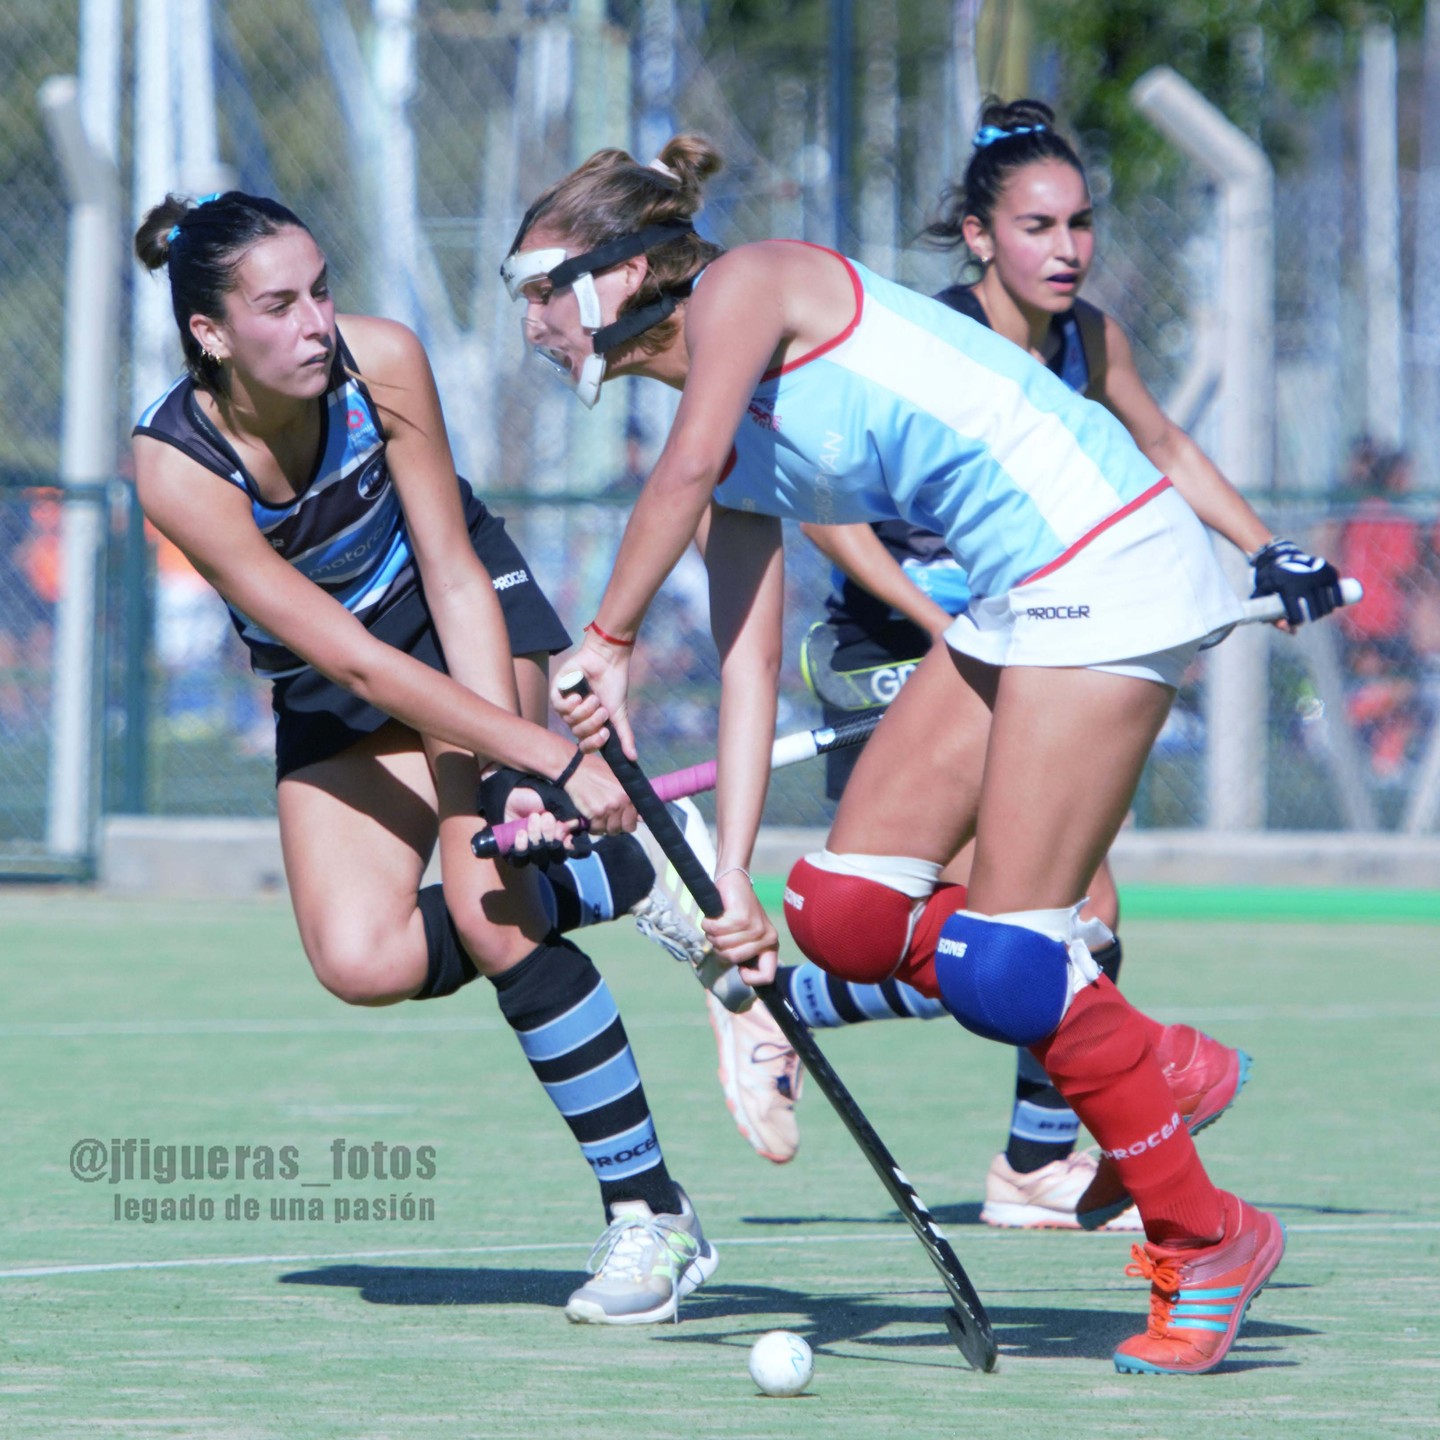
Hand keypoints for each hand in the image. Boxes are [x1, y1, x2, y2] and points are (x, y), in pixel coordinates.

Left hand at [503, 802, 581, 869]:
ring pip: (540, 857)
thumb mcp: (553, 802)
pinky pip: (521, 860)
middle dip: (552, 836)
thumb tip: (575, 824)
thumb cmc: (534, 799)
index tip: (568, 837)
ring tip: (533, 818)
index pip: (572, 850)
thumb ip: (566, 814)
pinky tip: (521, 832)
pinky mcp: (517, 855)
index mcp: (562, 836)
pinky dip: (522, 846)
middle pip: (557, 856)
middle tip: (546, 816)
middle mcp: (549, 848)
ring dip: (537, 837)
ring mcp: (533, 853)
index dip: (572, 847)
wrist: (510, 798)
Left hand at [552, 636, 635, 758]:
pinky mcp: (558, 691)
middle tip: (602, 709)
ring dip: (584, 710)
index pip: (586, 745)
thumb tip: (633, 758)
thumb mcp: (619, 714)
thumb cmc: (614, 686)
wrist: (608, 661)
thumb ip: (624, 736)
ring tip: (593, 697)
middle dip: (592, 722)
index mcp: (590, 724)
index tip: (604, 733)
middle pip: (578, 732)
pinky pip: (558, 706)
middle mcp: (577, 717)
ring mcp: (566, 704)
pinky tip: (578, 696)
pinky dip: (569, 704)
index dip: (593, 743)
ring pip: (569, 720)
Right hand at [561, 754, 636, 838]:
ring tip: (599, 819)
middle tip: (608, 820)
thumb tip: (640, 818)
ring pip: (610, 830)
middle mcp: (622, 802)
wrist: (576, 769)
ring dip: (604, 828)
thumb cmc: (598, 772)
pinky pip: (596, 830)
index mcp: (630, 794)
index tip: (621, 819)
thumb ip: (630, 798)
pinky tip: (591, 820)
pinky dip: (593, 828)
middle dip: (617, 826)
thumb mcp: (618, 780)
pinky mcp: (595, 813)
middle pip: (624, 828)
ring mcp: (609, 808)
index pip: (635, 821)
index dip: (627, 822)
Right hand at [701, 870, 778, 985]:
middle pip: (732, 959)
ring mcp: (754, 927)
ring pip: (722, 944)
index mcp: (771, 944)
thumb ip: (745, 954)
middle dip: (720, 948)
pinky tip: (715, 915)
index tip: (739, 969)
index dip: (749, 978)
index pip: (766, 976)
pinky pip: (716, 930)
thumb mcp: (745, 937)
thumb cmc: (736, 912)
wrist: (734, 882)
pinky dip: (708, 923)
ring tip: (719, 922)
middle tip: (722, 933)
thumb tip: (744, 977)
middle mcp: (767, 937)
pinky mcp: (741, 917)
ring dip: (712, 934)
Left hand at [1249, 539, 1343, 626]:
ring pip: (1327, 604)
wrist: (1282, 555)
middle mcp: (1305, 583)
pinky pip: (1337, 591)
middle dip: (1313, 617)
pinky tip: (1334, 605)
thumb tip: (1290, 630)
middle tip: (1310, 616)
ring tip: (1319, 612)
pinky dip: (1337, 600)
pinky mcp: (1328, 572)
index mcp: (1288, 589)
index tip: (1297, 620)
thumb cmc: (1271, 579)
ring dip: (1325, 611)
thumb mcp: (1262, 592)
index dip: (1297, 621)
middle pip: (1315, 612)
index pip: (1298, 616)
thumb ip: (1268, 613)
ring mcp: (1318, 577)